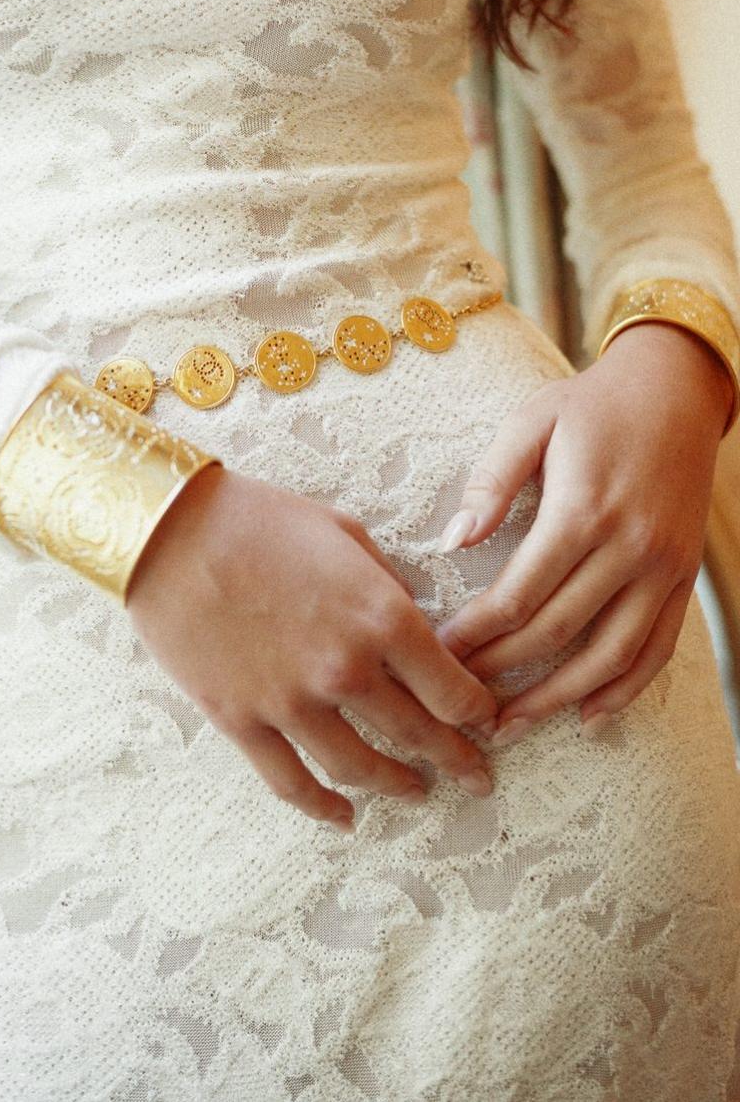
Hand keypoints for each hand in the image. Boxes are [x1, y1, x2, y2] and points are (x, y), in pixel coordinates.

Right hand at [124, 463, 499, 830]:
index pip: (453, 689)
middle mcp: (346, 670)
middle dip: (456, 759)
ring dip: (397, 785)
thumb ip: (386, 585)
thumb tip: (413, 621)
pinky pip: (292, 783)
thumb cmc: (258, 519)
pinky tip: (345, 818)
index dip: (478, 713)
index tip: (487, 721)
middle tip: (476, 775)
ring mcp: (292, 703)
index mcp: (382, 617)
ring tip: (417, 791)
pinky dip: (323, 809)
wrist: (169, 530)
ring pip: (361, 769)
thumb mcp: (343, 533)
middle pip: (419, 735)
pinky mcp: (242, 722)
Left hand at [434, 321, 732, 740]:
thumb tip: (453, 541)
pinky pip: (656, 650)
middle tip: (459, 701)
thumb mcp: (532, 423)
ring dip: (558, 699)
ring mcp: (662, 569)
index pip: (519, 595)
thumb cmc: (589, 406)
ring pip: (609, 656)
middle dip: (502, 674)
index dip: (475, 634)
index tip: (438, 655)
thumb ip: (491, 482)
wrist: (675, 393)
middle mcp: (629, 547)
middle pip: (557, 632)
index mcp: (583, 510)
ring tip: (511, 727)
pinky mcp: (681, 580)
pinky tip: (587, 715)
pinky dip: (624, 689)